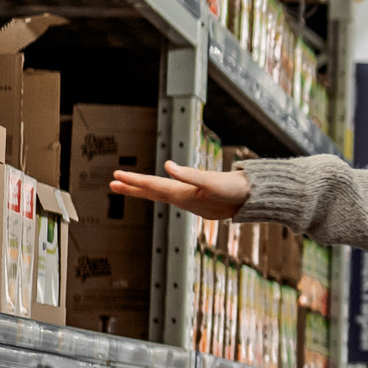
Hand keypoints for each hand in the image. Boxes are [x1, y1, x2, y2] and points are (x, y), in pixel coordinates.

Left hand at [111, 159, 249, 221]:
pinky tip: (164, 192)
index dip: (133, 180)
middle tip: (113, 184)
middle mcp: (184, 199)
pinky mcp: (200, 201)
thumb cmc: (235, 190)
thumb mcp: (212, 181)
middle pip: (153, 193)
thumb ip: (189, 174)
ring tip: (131, 186)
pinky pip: (174, 196)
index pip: (152, 186)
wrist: (254, 200)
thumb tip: (168, 166)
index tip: (116, 175)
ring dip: (146, 190)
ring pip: (162, 195)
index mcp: (183, 194)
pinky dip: (163, 193)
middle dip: (132, 188)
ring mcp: (191, 202)